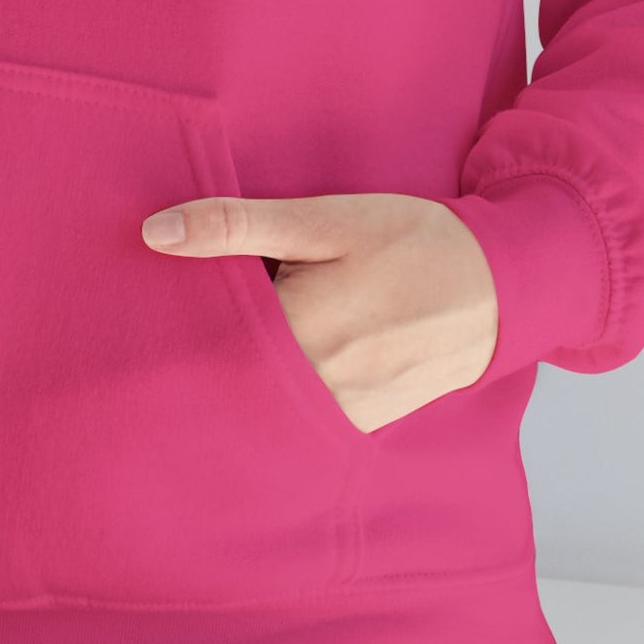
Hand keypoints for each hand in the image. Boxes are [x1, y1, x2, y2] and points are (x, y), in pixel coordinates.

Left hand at [140, 192, 498, 431]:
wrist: (500, 290)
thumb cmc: (413, 243)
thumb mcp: (326, 219)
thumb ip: (238, 227)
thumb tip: (154, 233)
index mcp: (295, 333)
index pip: (200, 337)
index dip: (170, 317)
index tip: (143, 301)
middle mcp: (311, 388)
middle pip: (222, 374)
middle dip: (196, 346)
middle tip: (169, 318)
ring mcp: (335, 414)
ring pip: (255, 398)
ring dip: (234, 369)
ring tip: (215, 335)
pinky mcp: (355, 424)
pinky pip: (292, 411)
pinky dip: (271, 386)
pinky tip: (266, 355)